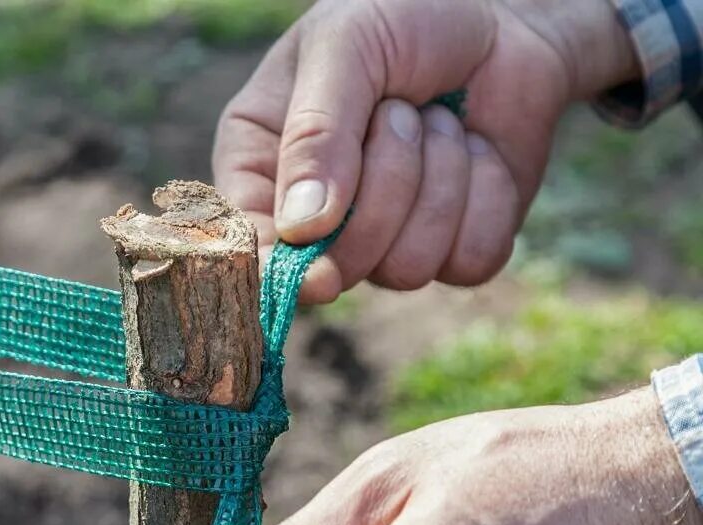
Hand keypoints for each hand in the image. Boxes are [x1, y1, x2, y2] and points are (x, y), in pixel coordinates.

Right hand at [215, 0, 638, 301]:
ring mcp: (385, 240)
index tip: (316, 275)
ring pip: (407, 267)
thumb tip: (302, 228)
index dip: (278, 268)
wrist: (498, 14)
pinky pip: (469, 260)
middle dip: (383, 191)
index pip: (249, 242)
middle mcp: (315, 218)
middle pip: (338, 267)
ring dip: (439, 181)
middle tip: (396, 113)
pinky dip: (487, 197)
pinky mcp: (454, 248)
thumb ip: (314, 132)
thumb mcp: (343, 47)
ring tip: (436, 120)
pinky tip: (476, 149)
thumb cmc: (401, 16)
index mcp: (260, 164)